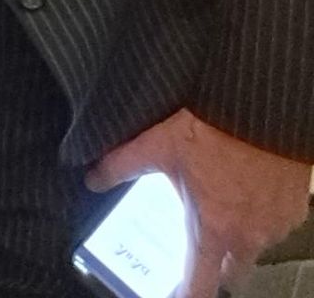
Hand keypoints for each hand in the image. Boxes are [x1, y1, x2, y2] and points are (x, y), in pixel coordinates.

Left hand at [87, 108, 310, 297]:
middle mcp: (248, 236)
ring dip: (238, 241)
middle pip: (231, 273)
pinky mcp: (296, 208)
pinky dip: (261, 220)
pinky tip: (246, 197)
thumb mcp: (155, 145)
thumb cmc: (212, 127)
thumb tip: (92, 179)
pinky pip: (277, 227)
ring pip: (255, 249)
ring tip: (220, 214)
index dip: (186, 295)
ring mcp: (276, 224)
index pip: (199, 283)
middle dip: (213, 269)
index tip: (177, 297)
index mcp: (213, 229)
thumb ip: (120, 166)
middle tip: (197, 254)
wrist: (260, 106)